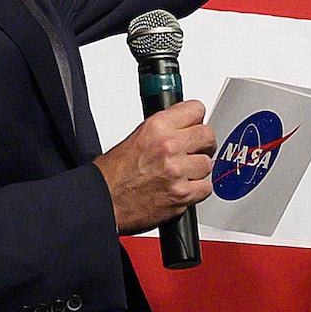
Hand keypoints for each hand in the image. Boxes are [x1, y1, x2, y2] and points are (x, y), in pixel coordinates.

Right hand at [92, 100, 214, 234]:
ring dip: (198, 170)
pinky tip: (184, 188)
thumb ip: (164, 130)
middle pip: (207, 136)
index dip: (196, 119)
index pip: (196, 110)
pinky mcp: (182, 194)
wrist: (103, 201)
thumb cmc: (113, 174)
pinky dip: (198, 190)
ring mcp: (177, 171)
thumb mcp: (137, 137)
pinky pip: (206, 188)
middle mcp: (169, 146)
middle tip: (194, 151)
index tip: (195, 126)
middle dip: (203, 144)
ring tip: (181, 174)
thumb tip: (184, 126)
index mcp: (157, 127)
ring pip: (207, 164)